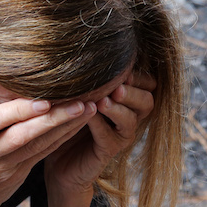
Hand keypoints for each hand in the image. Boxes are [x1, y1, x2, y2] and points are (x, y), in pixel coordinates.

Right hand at [0, 76, 95, 206]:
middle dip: (52, 119)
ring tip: (86, 109)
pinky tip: (79, 124)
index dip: (19, 112)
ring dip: (65, 127)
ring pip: (38, 145)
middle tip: (78, 103)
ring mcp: (4, 167)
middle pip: (22, 136)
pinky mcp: (21, 172)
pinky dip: (62, 138)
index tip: (44, 101)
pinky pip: (44, 152)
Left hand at [43, 72, 156, 200]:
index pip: (148, 83)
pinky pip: (109, 137)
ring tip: (104, 101)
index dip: (139, 75)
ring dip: (119, 108)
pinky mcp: (107, 151)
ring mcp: (120, 135)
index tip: (123, 66)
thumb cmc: (70, 116)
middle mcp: (130, 116)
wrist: (58, 158)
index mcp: (128, 98)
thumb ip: (91, 76)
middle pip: (147, 101)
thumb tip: (86, 48)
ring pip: (131, 120)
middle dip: (133, 91)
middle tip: (119, 85)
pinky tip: (88, 115)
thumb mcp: (82, 92)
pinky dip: (100, 125)